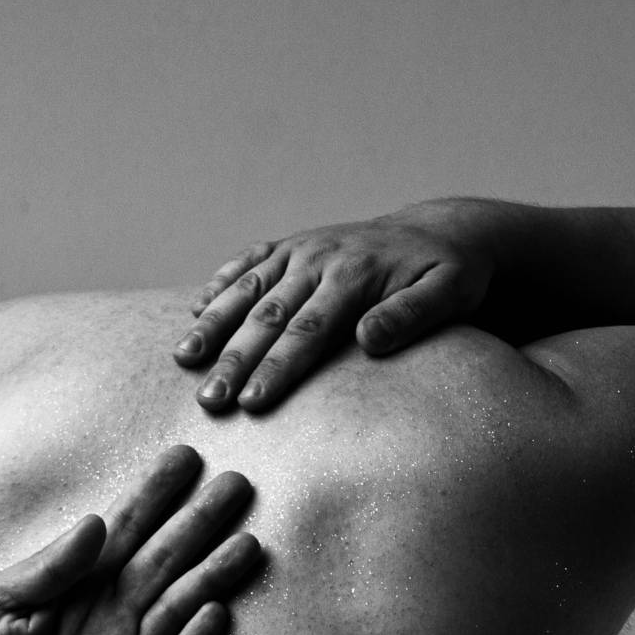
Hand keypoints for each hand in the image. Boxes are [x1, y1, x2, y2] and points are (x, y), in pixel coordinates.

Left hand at [0, 445, 260, 634]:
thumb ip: (48, 569)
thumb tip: (96, 522)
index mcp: (74, 583)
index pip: (124, 528)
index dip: (155, 493)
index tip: (186, 456)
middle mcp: (107, 615)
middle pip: (164, 559)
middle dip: (200, 522)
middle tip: (236, 484)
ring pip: (178, 609)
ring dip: (212, 577)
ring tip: (247, 545)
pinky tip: (217, 613)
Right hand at [173, 199, 495, 411]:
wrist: (441, 232)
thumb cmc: (450, 274)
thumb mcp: (450, 293)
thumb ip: (412, 315)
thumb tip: (368, 341)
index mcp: (355, 275)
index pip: (309, 331)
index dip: (279, 368)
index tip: (252, 403)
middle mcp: (320, 258)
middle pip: (269, 316)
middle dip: (235, 359)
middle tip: (209, 401)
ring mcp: (301, 250)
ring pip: (248, 290)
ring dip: (214, 324)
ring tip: (183, 358)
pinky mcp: (291, 246)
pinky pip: (249, 262)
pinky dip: (220, 283)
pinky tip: (193, 309)